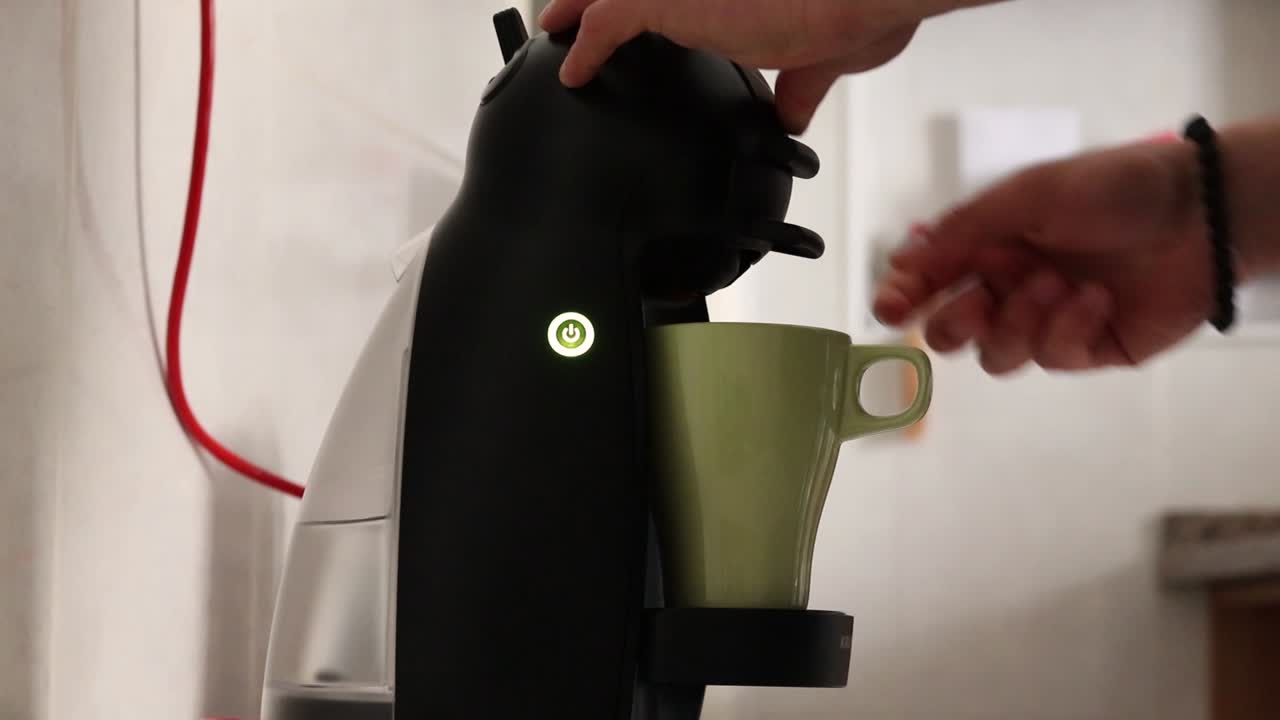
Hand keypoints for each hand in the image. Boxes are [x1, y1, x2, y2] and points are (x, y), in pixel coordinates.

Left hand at [538, 0, 955, 132]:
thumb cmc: (858, 12)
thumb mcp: (822, 60)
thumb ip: (799, 86)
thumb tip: (791, 115)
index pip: (679, 2)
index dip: (652, 12)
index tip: (632, 28)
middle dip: (602, 2)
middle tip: (572, 16)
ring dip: (581, 11)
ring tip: (557, 30)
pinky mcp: (669, 1)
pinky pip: (606, 23)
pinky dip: (585, 47)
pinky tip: (571, 70)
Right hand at [873, 138, 1216, 374]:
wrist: (1199, 213)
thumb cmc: (1111, 189)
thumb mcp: (1027, 195)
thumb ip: (962, 231)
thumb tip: (902, 260)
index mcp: (988, 246)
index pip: (929, 281)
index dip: (903, 297)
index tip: (891, 309)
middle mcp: (1009, 286)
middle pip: (951, 331)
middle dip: (953, 324)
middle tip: (976, 303)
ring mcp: (1047, 321)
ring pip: (996, 355)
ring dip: (1018, 321)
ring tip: (1057, 284)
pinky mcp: (1087, 347)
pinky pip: (1052, 357)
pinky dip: (1066, 327)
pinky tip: (1095, 299)